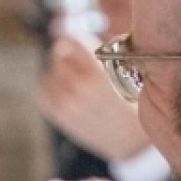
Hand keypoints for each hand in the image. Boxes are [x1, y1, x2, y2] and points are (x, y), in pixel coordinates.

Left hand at [37, 32, 150, 160]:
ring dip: (58, 71)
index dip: (72, 35)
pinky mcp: (59, 116)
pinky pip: (43, 94)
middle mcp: (78, 87)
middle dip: (67, 53)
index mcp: (99, 74)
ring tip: (75, 76)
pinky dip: (49, 87)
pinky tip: (63, 89)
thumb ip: (106, 56)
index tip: (73, 35)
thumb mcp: (132, 77)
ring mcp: (65, 103)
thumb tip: (83, 37)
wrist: (133, 146)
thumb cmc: (138, 108)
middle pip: (58, 55)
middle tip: (77, 57)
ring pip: (49, 74)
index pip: (72, 40)